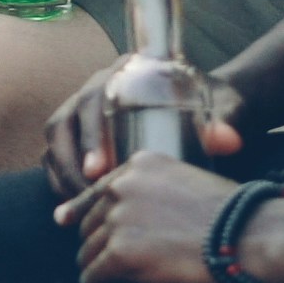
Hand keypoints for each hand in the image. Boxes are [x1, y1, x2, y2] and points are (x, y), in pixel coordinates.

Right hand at [41, 59, 249, 198]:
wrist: (208, 108)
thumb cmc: (212, 105)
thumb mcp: (223, 107)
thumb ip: (225, 121)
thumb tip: (227, 140)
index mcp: (124, 75)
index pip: (94, 100)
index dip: (90, 134)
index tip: (98, 169)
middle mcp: (96, 90)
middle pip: (65, 122)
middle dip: (70, 161)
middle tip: (87, 194)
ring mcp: (83, 113)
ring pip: (56, 142)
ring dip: (62, 174)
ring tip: (79, 207)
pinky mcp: (79, 136)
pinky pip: (56, 158)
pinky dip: (60, 181)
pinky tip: (76, 207)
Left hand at [59, 151, 243, 282]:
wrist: (251, 237)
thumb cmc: (233, 218)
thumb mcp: (187, 183)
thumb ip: (151, 192)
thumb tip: (111, 214)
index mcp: (139, 166)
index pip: (97, 191)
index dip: (79, 210)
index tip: (65, 222)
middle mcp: (121, 186)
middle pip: (90, 224)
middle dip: (100, 246)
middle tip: (112, 268)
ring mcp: (118, 219)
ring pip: (88, 252)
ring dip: (100, 271)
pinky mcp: (119, 252)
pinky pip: (92, 277)